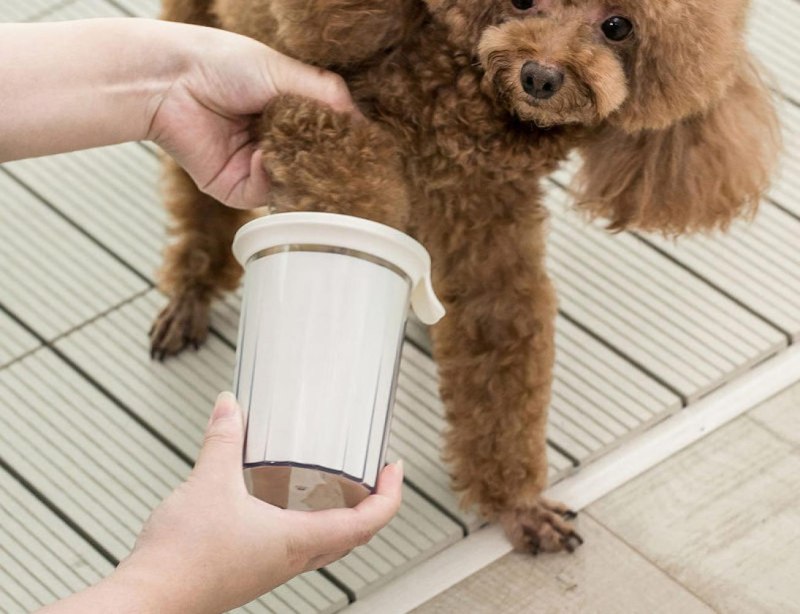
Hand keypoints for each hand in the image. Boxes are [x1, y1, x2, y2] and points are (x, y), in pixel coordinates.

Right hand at [110, 392, 401, 612]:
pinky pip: (296, 546)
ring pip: (325, 544)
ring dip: (341, 514)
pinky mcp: (252, 570)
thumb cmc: (182, 558)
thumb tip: (229, 406)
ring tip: (336, 481)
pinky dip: (306, 521)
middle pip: (353, 537)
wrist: (148, 600)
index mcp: (298, 541)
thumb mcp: (208, 483)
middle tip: (373, 474)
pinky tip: (281, 501)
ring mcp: (273, 568)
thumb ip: (223, 440)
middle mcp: (293, 559)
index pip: (368, 523)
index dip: (391, 494)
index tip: (395, 467)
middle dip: (372, 504)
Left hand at [148, 28, 358, 208]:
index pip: (328, 138)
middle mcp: (277, 146)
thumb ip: (327, 94)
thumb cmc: (222, 64)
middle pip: (315, 166)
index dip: (344, 142)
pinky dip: (271, 174)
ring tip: (303, 150)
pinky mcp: (237, 190)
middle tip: (344, 157)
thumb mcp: (285, 72)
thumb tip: (363, 123)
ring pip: (296, 184)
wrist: (171, 81)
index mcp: (289, 117)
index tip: (364, 145)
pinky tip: (264, 153)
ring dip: (300, 169)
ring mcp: (258, 171)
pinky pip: (267, 193)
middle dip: (327, 162)